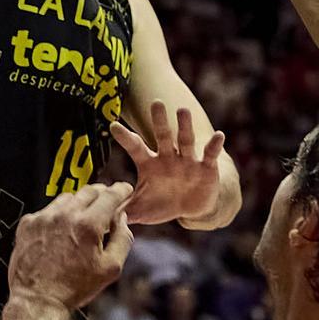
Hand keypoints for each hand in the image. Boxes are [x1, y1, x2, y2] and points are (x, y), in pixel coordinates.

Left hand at [7, 183, 134, 313]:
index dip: (120, 190)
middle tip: (106, 204)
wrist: (38, 300)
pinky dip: (57, 215)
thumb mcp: (111, 268)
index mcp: (88, 225)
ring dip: (78, 204)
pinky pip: (48, 210)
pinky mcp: (28, 224)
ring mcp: (43, 218)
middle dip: (101, 194)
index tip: (124, 189)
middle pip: (89, 191)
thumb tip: (122, 218)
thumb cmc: (74, 288)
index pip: (109, 195)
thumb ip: (122, 238)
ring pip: (67, 198)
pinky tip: (60, 232)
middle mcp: (64, 216)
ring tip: (82, 222)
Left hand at [112, 102, 225, 226]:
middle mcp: (168, 157)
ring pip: (185, 140)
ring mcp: (187, 160)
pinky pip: (209, 155)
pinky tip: (219, 135)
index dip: (125, 137)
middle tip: (156, 102)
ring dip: (185, 126)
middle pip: (162, 135)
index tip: (112, 125)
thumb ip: (121, 211)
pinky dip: (214, 145)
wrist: (190, 209)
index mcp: (149, 164)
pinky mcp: (206, 167)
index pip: (135, 147)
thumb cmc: (161, 205)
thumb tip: (100, 217)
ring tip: (182, 110)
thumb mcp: (140, 209)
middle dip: (159, 120)